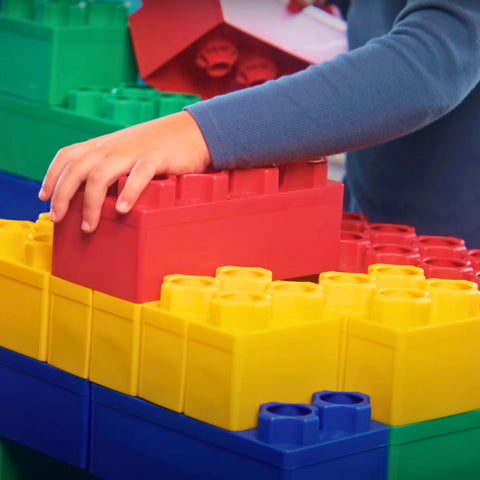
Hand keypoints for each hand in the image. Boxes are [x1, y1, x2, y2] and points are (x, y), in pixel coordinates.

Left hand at [39, 111, 210, 232]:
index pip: (68, 155)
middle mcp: (114, 147)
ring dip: (90, 202)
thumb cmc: (162, 147)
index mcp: (105, 145)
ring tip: (89, 226)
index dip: (52, 176)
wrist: (194, 131)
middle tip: (57, 217)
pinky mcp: (156, 158)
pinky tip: (122, 210)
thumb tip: (96, 195)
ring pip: (101, 174)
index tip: (44, 197)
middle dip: (62, 194)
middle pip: (77, 167)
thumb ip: (113, 168)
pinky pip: (138, 175)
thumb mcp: (130, 153)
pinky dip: (128, 193)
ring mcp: (134, 151)